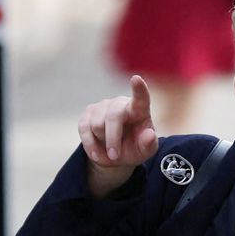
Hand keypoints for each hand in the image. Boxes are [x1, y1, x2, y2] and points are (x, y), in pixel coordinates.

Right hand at [78, 75, 158, 196]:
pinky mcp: (88, 113)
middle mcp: (121, 103)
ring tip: (111, 150)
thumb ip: (149, 144)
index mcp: (139, 110)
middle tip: (115, 157)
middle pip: (113, 116)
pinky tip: (97, 153)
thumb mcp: (145, 151)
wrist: (116, 155)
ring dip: (103, 143)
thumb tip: (149, 134)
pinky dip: (90, 145)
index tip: (136, 79)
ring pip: (97, 124)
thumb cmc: (135, 149)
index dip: (139, 89)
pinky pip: (84, 129)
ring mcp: (103, 106)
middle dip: (112, 139)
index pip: (141, 98)